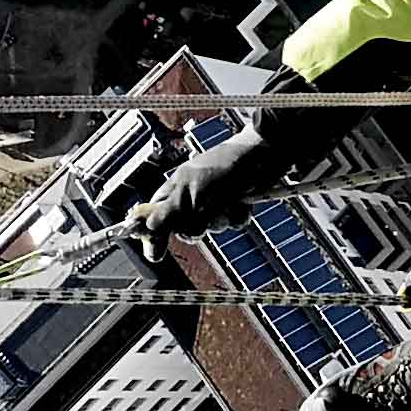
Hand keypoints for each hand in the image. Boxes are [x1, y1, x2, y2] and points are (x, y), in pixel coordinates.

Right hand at [125, 125, 280, 245]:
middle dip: (198, 226)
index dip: (155, 235)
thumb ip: (169, 213)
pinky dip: (239, 215)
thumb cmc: (224, 168)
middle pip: (185, 229)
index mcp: (176, 188)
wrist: (264, 155)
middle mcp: (192, 196)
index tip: (156, 255)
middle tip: (204, 213)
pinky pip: (232, 223)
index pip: (154, 216)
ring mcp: (214, 201)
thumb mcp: (192, 193)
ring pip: (212, 227)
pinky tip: (243, 202)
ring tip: (228, 200)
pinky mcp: (234, 203)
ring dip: (222, 218)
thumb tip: (147, 230)